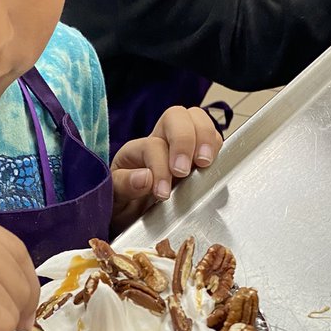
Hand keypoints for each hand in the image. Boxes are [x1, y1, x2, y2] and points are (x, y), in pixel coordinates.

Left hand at [110, 106, 223, 232]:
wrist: (130, 214)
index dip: (160, 167)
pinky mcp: (198, 156)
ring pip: (197, 120)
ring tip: (205, 163)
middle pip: (176, 116)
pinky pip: (213, 139)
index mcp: (136, 150)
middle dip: (184, 140)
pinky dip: (217, 147)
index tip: (163, 193)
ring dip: (206, 138)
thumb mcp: (113, 196)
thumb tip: (145, 178)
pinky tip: (214, 165)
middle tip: (185, 170)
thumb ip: (123, 185)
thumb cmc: (122, 202)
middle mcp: (160, 141)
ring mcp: (182, 146)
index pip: (153, 146)